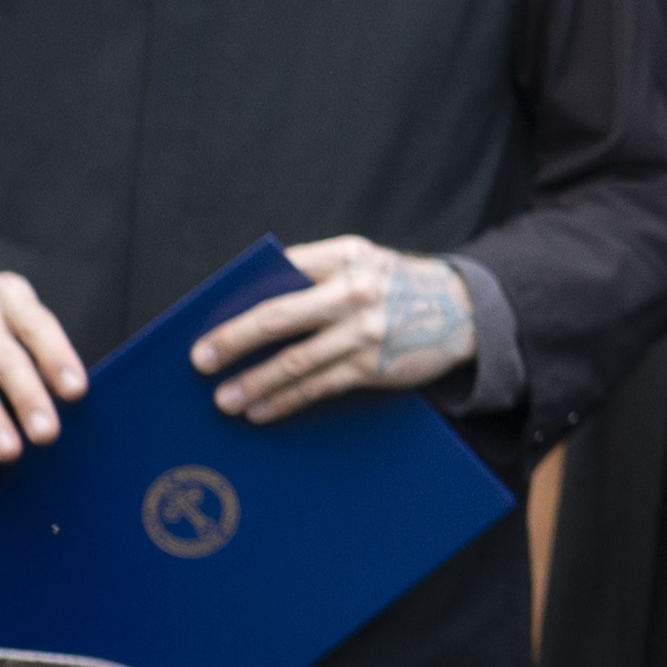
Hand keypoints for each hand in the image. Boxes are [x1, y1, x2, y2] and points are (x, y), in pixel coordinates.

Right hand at [0, 266, 88, 464]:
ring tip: (11, 452)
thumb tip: (69, 395)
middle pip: (5, 361)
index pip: (37, 327)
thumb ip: (42, 342)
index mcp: (10, 298)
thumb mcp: (18, 306)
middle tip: (47, 433)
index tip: (76, 390)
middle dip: (27, 399)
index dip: (56, 358)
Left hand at [188, 235, 479, 422]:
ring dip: (254, 383)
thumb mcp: (364, 263)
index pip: (280, 271)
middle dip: (233, 341)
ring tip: (224, 400)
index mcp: (345, 255)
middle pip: (278, 317)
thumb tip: (251, 305)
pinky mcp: (374, 366)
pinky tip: (261, 411)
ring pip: (295, 361)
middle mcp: (354, 290)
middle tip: (200, 361)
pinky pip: (319, 386)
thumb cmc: (398, 285)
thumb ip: (317, 274)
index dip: (241, 296)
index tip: (206, 318)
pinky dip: (285, 400)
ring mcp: (365, 330)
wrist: (466, 310)